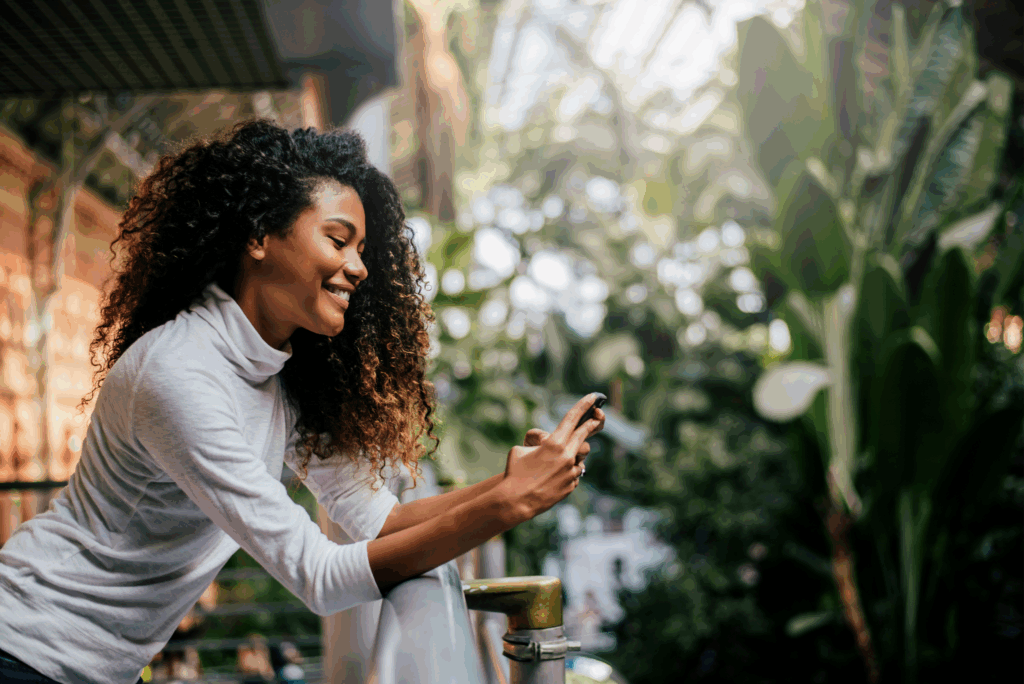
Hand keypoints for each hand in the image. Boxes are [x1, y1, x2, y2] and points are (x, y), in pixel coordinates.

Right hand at [500, 394, 606, 524]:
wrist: (515, 501)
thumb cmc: (514, 472)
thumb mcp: (520, 449)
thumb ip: (539, 443)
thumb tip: (549, 446)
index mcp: (554, 443)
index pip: (573, 418)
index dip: (585, 405)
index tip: (595, 397)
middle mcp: (567, 456)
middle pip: (584, 434)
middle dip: (592, 423)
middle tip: (598, 416)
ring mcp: (571, 472)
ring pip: (579, 457)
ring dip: (571, 455)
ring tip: (553, 463)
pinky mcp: (571, 486)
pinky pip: (573, 474)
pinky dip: (566, 473)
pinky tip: (551, 478)